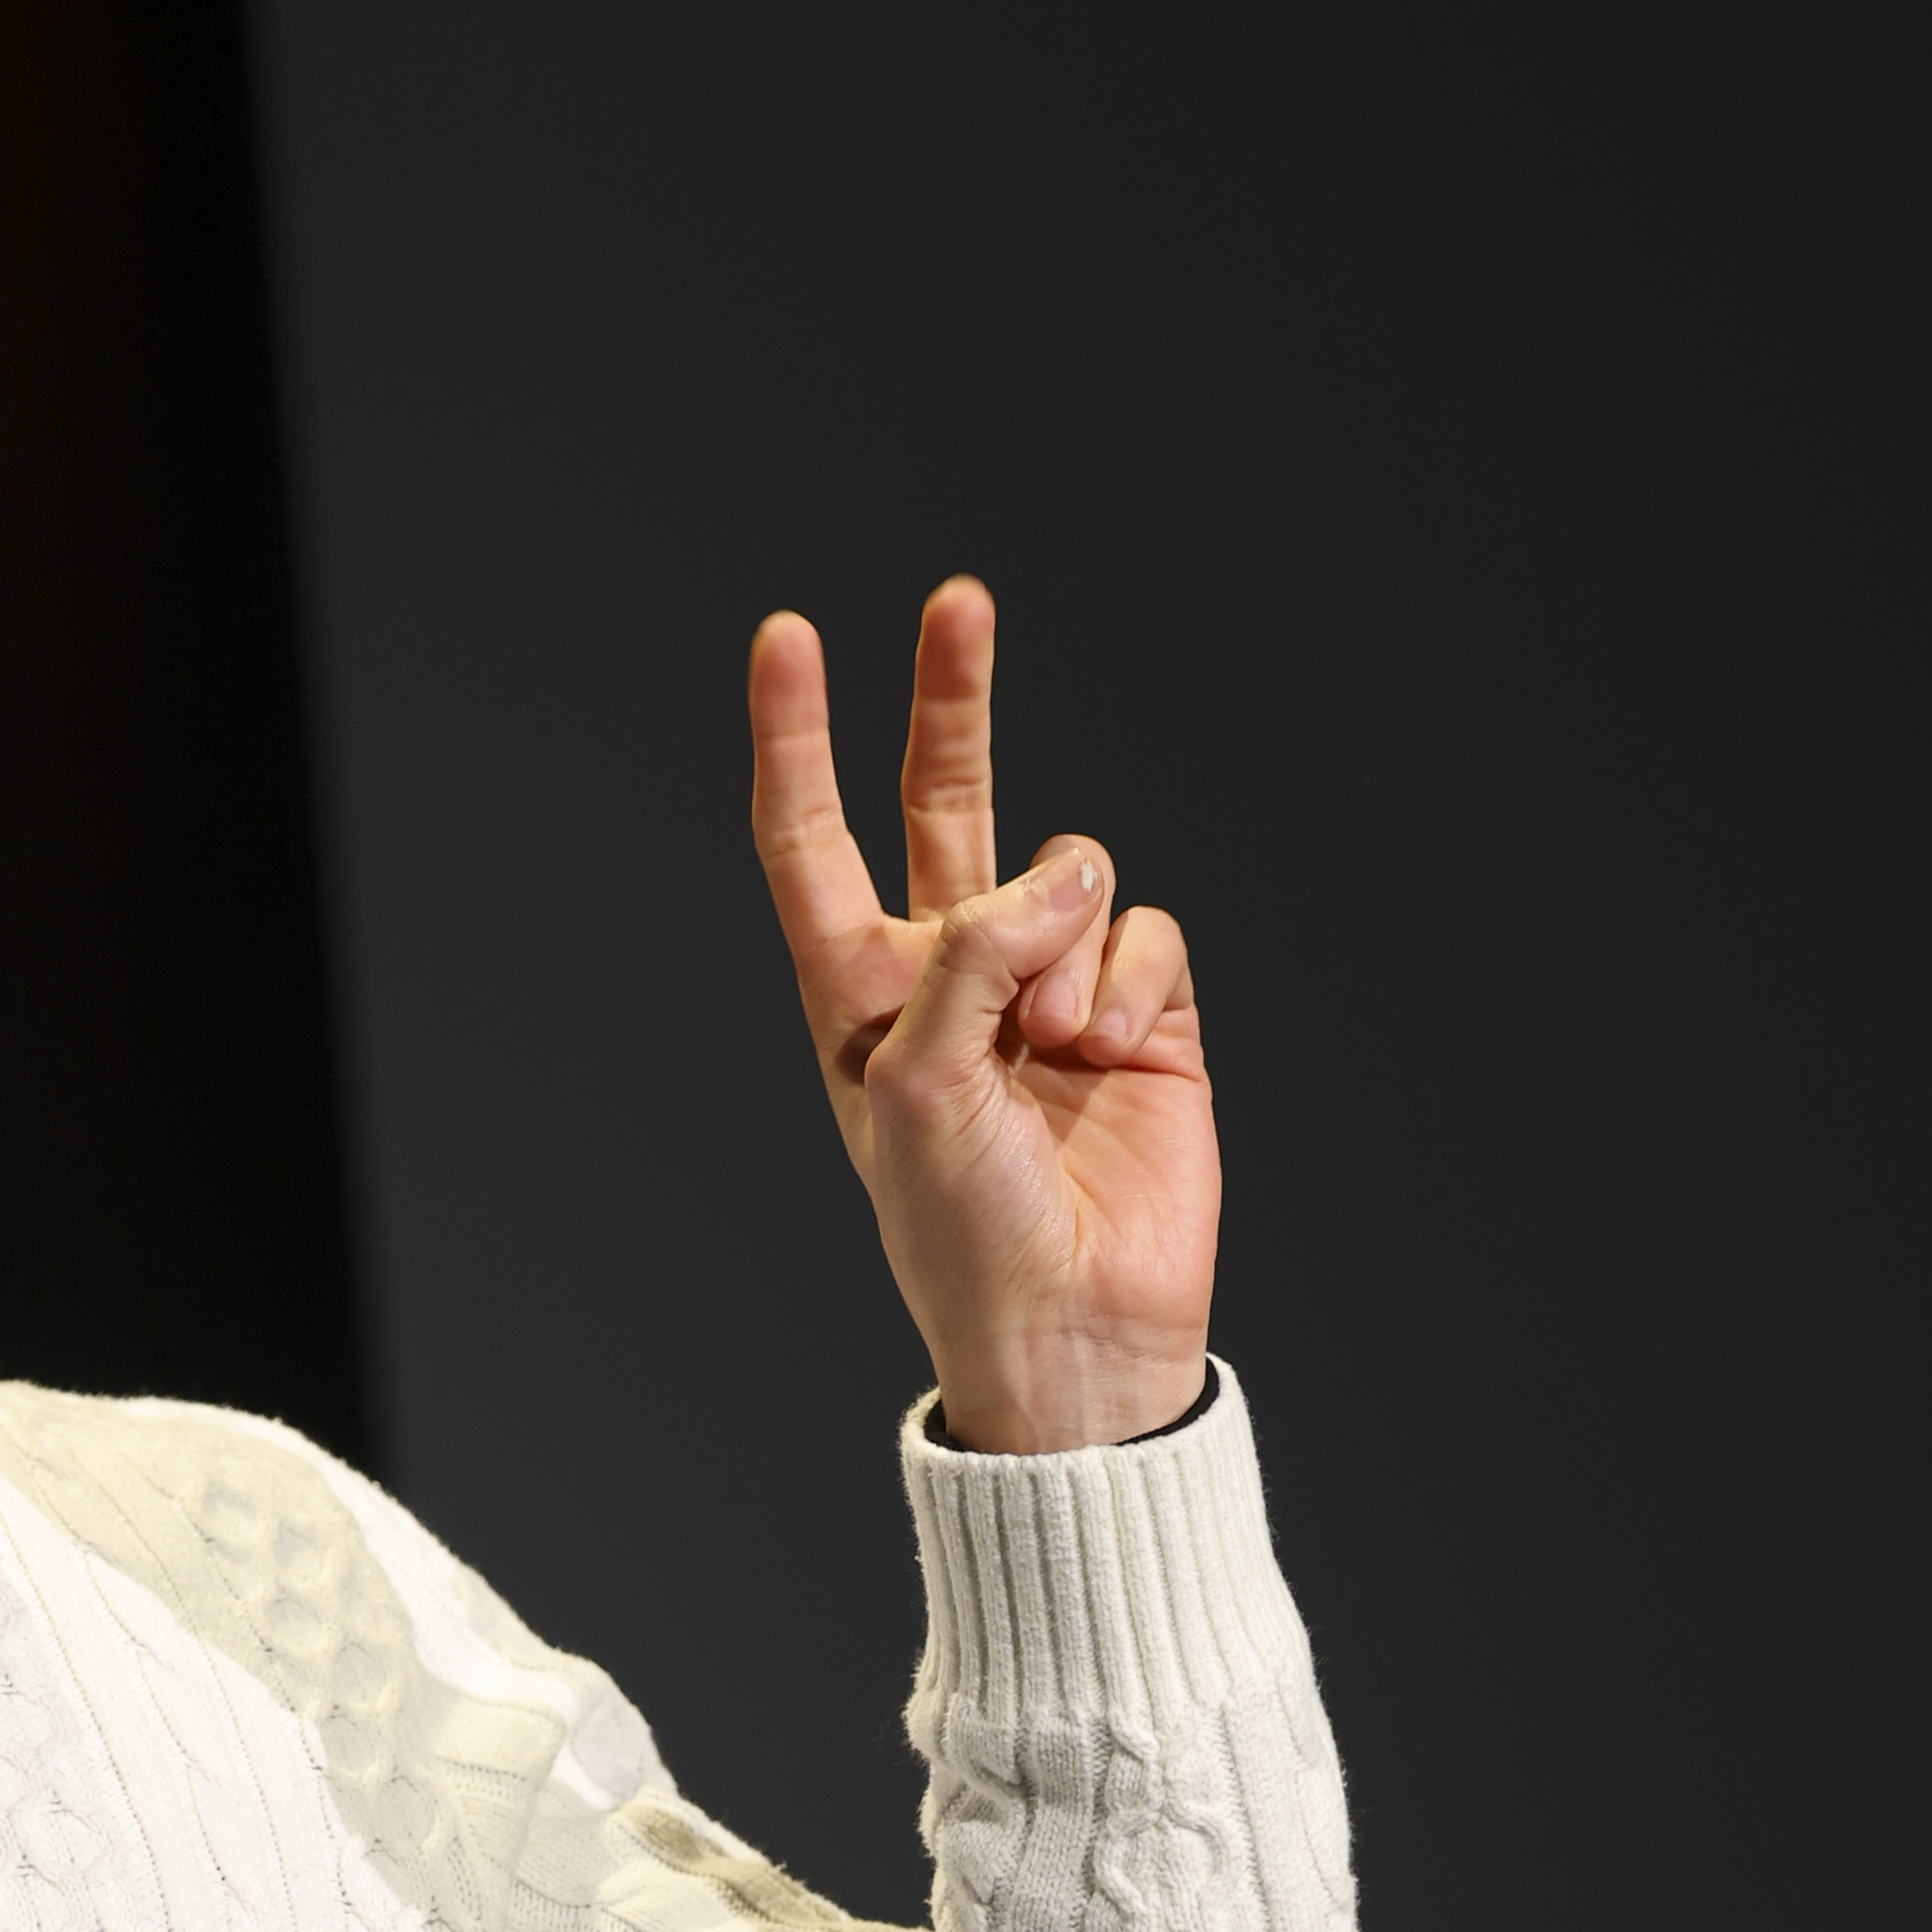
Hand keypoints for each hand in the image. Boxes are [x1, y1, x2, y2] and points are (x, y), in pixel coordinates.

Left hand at [749, 580, 1212, 1453]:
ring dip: (1069, 944)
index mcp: (862, 998)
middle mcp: (955, 977)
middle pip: (948, 803)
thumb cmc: (965, 1234)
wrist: (1076, 1331)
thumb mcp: (924, 1092)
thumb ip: (972, 958)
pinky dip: (1131, 984)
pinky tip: (1113, 1054)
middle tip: (958, 600)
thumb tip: (1065, 871)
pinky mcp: (1144, 1013)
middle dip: (953, 703)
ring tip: (1058, 1047)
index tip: (787, 636)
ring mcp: (1052, 989)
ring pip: (1072, 875)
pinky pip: (1145, 931)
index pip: (814, 844)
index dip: (798, 741)